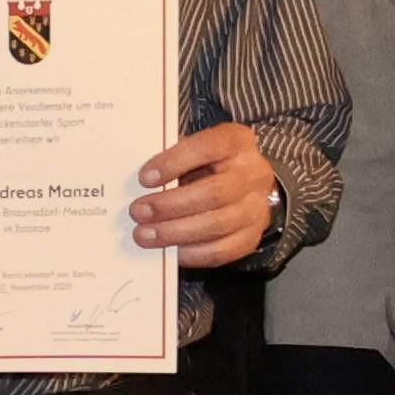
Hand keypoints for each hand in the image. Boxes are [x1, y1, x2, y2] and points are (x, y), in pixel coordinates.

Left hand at [129, 122, 280, 265]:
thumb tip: (137, 181)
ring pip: (217, 225)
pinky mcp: (251, 236)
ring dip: (175, 232)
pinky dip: (191, 253)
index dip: (174, 163)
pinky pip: (222, 250)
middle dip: (170, 205)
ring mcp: (257, 207)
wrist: (244, 183)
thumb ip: (171, 160)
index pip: (207, 147)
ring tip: (145, 235)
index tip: (144, 178)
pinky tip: (169, 250)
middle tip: (138, 212)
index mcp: (236, 141)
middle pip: (213, 193)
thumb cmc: (207, 163)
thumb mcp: (192, 149)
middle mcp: (253, 173)